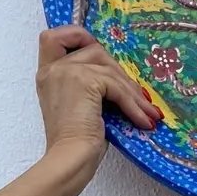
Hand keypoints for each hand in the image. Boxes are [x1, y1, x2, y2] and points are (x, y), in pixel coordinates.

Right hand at [35, 25, 162, 172]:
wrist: (71, 159)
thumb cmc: (77, 143)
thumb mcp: (81, 106)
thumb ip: (91, 86)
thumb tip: (123, 80)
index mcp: (48, 74)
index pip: (55, 36)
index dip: (78, 36)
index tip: (101, 55)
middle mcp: (53, 69)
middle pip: (95, 50)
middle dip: (121, 75)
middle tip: (140, 100)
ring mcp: (66, 72)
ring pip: (110, 69)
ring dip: (133, 93)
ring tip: (147, 114)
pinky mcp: (83, 81)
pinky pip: (117, 86)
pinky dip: (133, 104)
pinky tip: (143, 120)